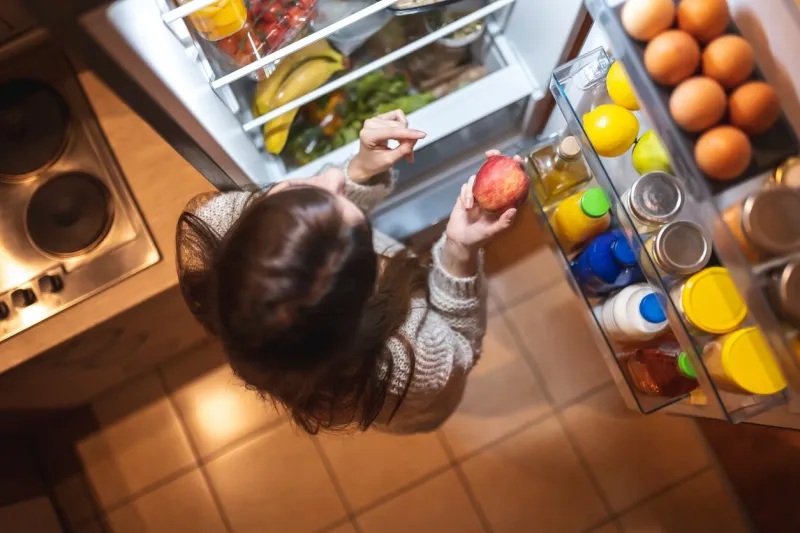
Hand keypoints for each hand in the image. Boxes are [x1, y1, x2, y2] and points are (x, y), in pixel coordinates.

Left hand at [347, 110, 426, 183]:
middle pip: (398, 126)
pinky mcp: (380, 117)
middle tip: (408, 155)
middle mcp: (370, 124)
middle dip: (407, 139)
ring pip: (400, 121)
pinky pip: (399, 116)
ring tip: (404, 148)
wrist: (365, 162)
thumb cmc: (375, 163)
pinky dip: (403, 128)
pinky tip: (400, 138)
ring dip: (406, 135)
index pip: (392, 132)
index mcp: (368, 136)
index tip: (423, 135)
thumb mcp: (390, 160)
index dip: (409, 133)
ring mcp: (374, 119)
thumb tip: (416, 138)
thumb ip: (403, 149)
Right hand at [441, 151, 521, 276]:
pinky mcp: (465, 195)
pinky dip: (465, 195)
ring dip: (472, 189)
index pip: (512, 181)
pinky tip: (466, 207)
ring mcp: (478, 193)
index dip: (516, 168)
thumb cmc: (479, 238)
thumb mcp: (492, 232)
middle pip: (494, 171)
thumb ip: (503, 223)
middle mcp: (491, 194)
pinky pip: (466, 187)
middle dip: (493, 160)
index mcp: (502, 201)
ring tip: (470, 206)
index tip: (516, 159)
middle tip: (491, 155)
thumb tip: (513, 210)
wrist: (460, 241)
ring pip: (477, 178)